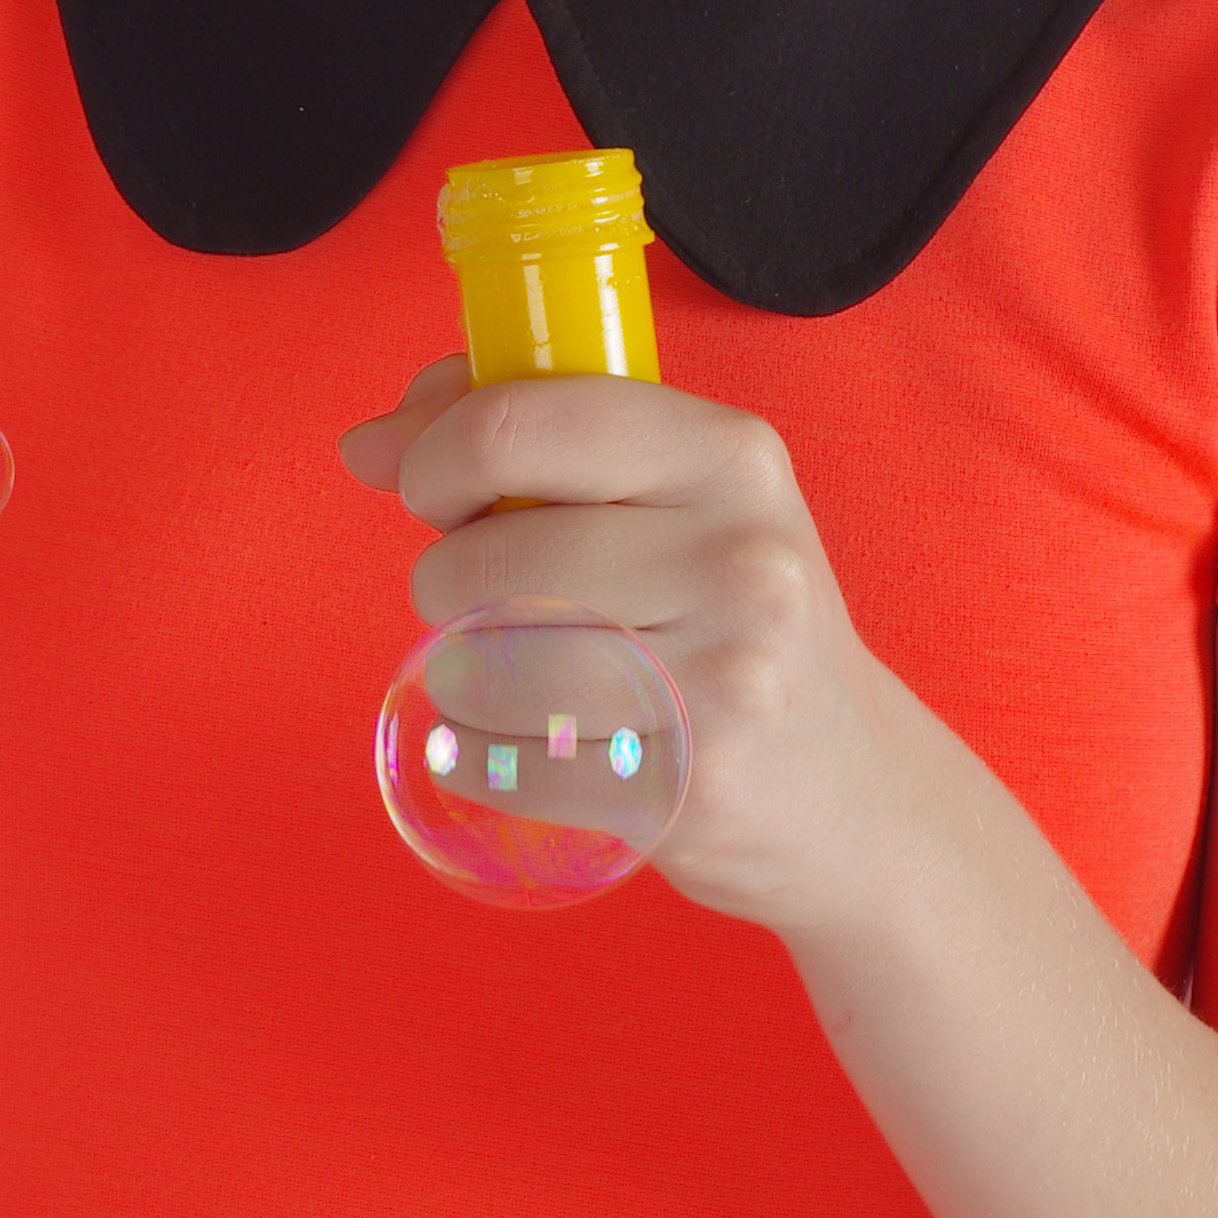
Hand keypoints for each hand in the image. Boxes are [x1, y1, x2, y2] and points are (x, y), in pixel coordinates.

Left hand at [337, 357, 915, 938]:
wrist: (850, 792)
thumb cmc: (725, 623)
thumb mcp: (667, 498)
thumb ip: (519, 438)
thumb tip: (367, 442)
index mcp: (728, 456)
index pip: (516, 425)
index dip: (435, 457)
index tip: (432, 490)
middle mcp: (737, 559)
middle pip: (484, 558)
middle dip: (448, 582)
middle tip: (497, 603)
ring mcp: (720, 680)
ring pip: (483, 664)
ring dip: (464, 676)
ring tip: (522, 678)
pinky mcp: (684, 788)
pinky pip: (498, 763)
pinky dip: (481, 758)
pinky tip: (536, 747)